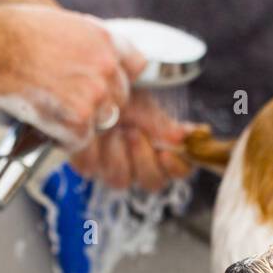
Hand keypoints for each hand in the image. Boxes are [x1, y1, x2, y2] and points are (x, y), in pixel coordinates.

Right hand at [0, 4, 143, 150]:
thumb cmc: (14, 33)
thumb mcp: (64, 25)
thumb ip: (89, 46)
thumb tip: (97, 65)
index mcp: (105, 41)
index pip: (136, 66)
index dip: (118, 78)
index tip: (106, 85)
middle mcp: (106, 68)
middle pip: (119, 100)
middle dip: (96, 103)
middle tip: (65, 99)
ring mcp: (94, 97)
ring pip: (101, 123)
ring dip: (80, 122)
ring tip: (50, 107)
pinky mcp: (78, 121)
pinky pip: (80, 141)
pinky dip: (62, 138)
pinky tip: (44, 121)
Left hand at [69, 90, 193, 190]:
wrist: (91, 90)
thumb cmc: (125, 97)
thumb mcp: (145, 106)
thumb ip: (164, 125)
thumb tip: (184, 137)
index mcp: (163, 151)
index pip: (181, 170)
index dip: (177, 166)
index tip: (166, 152)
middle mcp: (141, 167)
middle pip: (153, 182)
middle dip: (143, 158)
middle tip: (134, 134)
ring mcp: (114, 170)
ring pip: (121, 181)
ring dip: (117, 154)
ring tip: (113, 129)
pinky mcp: (88, 166)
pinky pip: (92, 169)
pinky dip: (93, 149)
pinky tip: (94, 132)